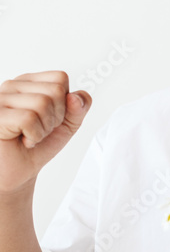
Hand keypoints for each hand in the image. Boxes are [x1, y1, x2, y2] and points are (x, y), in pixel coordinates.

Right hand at [0, 70, 91, 193]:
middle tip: (40, 130)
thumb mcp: (67, 125)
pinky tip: (23, 140)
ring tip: (31, 136)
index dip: (64, 104)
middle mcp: (13, 85)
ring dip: (44, 129)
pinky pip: (28, 119)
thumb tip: (76, 96)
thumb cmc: (38, 145)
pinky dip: (33, 136)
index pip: (60, 79)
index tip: (50, 119)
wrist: (20, 172)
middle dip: (56, 118)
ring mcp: (2, 99)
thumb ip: (79, 107)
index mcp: (28, 82)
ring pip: (42, 104)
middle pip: (55, 91)